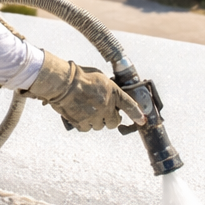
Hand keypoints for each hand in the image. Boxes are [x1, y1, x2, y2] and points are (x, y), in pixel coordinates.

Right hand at [22, 51, 143, 131]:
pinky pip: (86, 128)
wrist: (63, 82)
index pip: (129, 105)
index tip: (141, 120)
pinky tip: (79, 114)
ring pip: (99, 126)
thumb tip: (109, 97)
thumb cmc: (79, 76)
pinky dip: (84, 124)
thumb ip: (107, 90)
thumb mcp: (100, 79)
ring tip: (86, 110)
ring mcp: (94, 116)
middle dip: (110, 119)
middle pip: (114, 122)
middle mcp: (106, 106)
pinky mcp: (82, 123)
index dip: (136, 114)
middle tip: (102, 113)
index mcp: (113, 93)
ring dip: (95, 121)